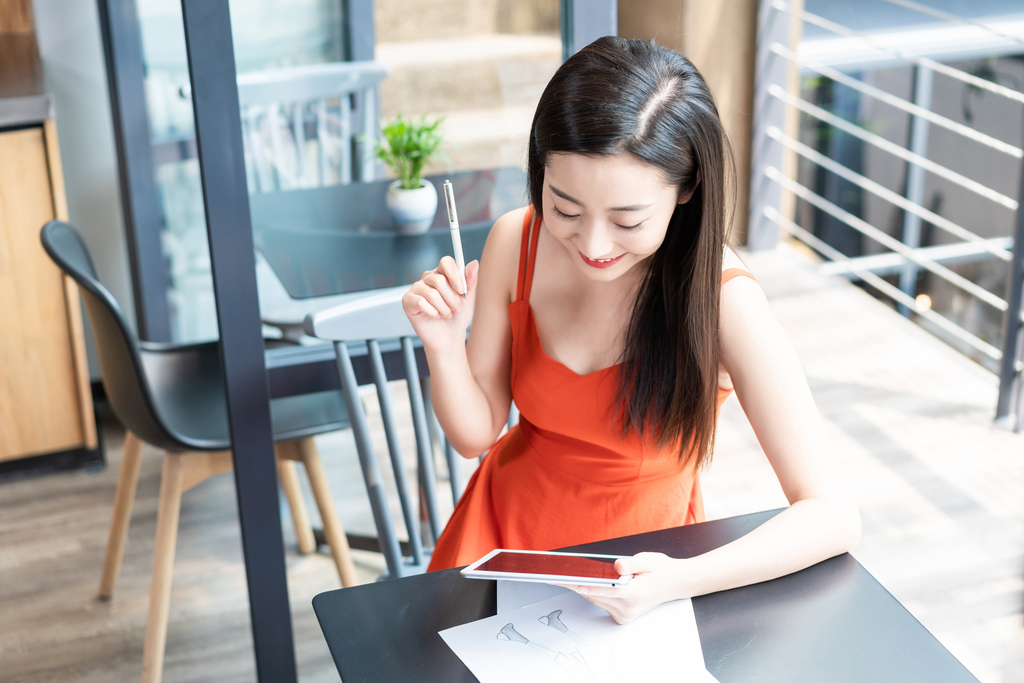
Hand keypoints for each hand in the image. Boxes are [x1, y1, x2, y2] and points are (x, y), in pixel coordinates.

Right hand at [402, 257, 479, 351]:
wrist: (449, 337)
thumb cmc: (457, 316)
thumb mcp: (468, 299)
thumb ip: (470, 281)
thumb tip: (474, 263)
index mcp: (442, 273)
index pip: (446, 262)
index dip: (455, 276)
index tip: (461, 291)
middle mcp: (428, 278)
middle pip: (439, 280)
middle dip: (451, 298)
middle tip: (455, 308)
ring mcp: (416, 288)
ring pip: (431, 293)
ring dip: (443, 308)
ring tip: (446, 314)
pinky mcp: (408, 300)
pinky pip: (420, 303)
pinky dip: (432, 313)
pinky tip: (435, 316)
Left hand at [567, 553, 684, 623]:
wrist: (674, 583)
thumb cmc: (660, 570)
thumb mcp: (648, 560)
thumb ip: (631, 563)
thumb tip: (617, 566)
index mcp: (636, 594)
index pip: (608, 590)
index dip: (589, 587)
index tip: (573, 583)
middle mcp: (630, 608)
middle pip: (598, 596)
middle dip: (579, 585)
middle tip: (560, 575)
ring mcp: (626, 615)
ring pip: (597, 601)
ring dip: (583, 589)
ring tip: (566, 577)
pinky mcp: (622, 617)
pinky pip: (602, 604)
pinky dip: (593, 593)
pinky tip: (584, 583)